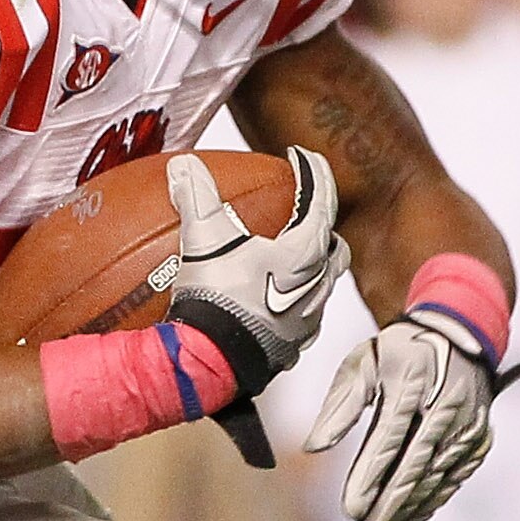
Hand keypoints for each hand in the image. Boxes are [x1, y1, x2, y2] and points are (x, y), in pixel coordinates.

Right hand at [166, 145, 348, 394]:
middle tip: (303, 215)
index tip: (303, 159)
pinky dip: (290, 304)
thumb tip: (185, 167)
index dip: (314, 174)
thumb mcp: (204, 239)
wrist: (210, 361)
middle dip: (323, 229)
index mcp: (305, 255)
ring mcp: (306, 323)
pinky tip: (267, 302)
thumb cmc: (217, 300)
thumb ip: (196, 197)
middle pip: (334, 249)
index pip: (322, 202)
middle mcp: (317, 289)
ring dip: (310, 270)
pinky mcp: (289, 348)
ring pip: (322, 287)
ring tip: (285, 260)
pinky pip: (301, 319)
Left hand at [305, 309, 492, 520]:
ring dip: (400, 518)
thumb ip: (339, 406)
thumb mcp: (363, 362)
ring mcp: (466, 429)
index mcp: (412, 382)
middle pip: (412, 472)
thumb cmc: (400, 351)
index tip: (349, 511)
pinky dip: (424, 508)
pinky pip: (448, 483)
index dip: (369, 477)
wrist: (459, 334)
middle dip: (382, 514)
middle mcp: (445, 409)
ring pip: (431, 485)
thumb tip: (314, 447)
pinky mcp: (476, 444)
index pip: (389, 438)